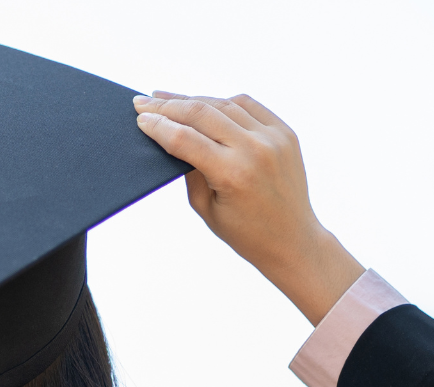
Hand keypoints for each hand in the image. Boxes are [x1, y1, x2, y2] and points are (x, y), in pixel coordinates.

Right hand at [134, 91, 364, 325]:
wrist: (293, 239)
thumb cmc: (246, 233)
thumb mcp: (206, 208)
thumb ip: (188, 170)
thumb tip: (171, 136)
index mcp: (233, 174)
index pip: (184, 139)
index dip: (158, 126)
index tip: (140, 118)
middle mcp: (255, 150)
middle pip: (201, 112)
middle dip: (168, 105)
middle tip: (144, 102)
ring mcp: (274, 138)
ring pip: (224, 104)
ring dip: (193, 100)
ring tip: (168, 100)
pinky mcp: (285, 132)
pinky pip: (248, 105)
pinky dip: (223, 102)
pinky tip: (204, 104)